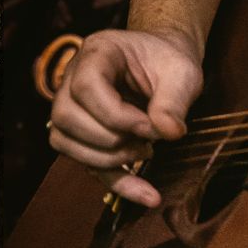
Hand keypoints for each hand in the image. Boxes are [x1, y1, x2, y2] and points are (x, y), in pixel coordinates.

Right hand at [48, 28, 203, 207]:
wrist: (165, 64)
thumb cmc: (170, 62)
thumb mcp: (182, 73)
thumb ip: (175, 100)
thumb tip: (169, 133)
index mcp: (97, 53)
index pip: (86, 86)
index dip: (115, 114)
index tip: (150, 127)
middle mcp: (73, 79)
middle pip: (66, 117)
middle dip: (110, 138)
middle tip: (149, 140)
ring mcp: (72, 108)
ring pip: (65, 143)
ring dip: (107, 160)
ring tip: (146, 152)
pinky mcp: (82, 135)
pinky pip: (85, 164)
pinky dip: (118, 183)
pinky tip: (148, 194)